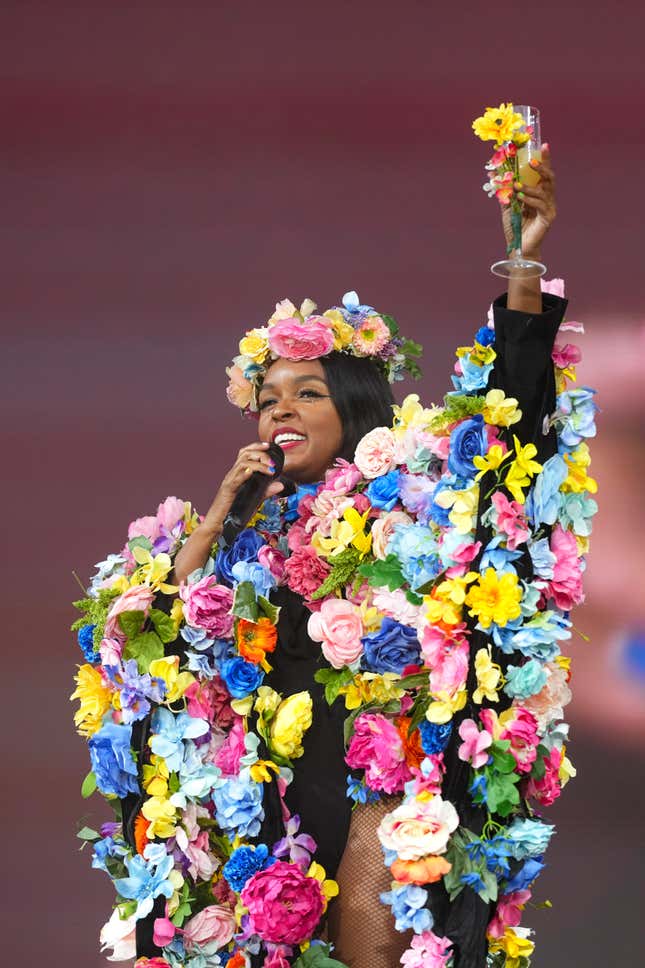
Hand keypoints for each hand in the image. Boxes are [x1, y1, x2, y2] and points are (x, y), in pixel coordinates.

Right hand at [207, 441, 283, 526]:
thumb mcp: (254, 499)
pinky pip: (235, 480)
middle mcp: (232, 475)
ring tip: (269, 470)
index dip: (256, 446)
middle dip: (260, 454)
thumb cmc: (234, 511)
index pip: (245, 453)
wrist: (220, 524)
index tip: (268, 446)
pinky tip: (252, 472)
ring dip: (258, 464)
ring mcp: (229, 482)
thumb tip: (280, 485)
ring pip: (242, 464)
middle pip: (244, 454)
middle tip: (272, 462)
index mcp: (238, 474)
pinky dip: (244, 474)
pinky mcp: (227, 492)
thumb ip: (266, 491)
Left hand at [501, 143, 556, 257]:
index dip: (545, 159)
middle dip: (542, 167)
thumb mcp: (507, 205)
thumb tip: (492, 172)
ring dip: (528, 187)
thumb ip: (503, 190)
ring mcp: (550, 208)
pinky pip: (540, 205)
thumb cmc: (515, 227)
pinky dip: (529, 200)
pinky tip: (520, 198)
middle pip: (550, 178)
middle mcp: (548, 198)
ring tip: (516, 186)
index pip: (544, 173)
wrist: (518, 248)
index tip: (543, 144)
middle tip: (532, 161)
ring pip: (543, 191)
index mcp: (540, 193)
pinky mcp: (548, 218)